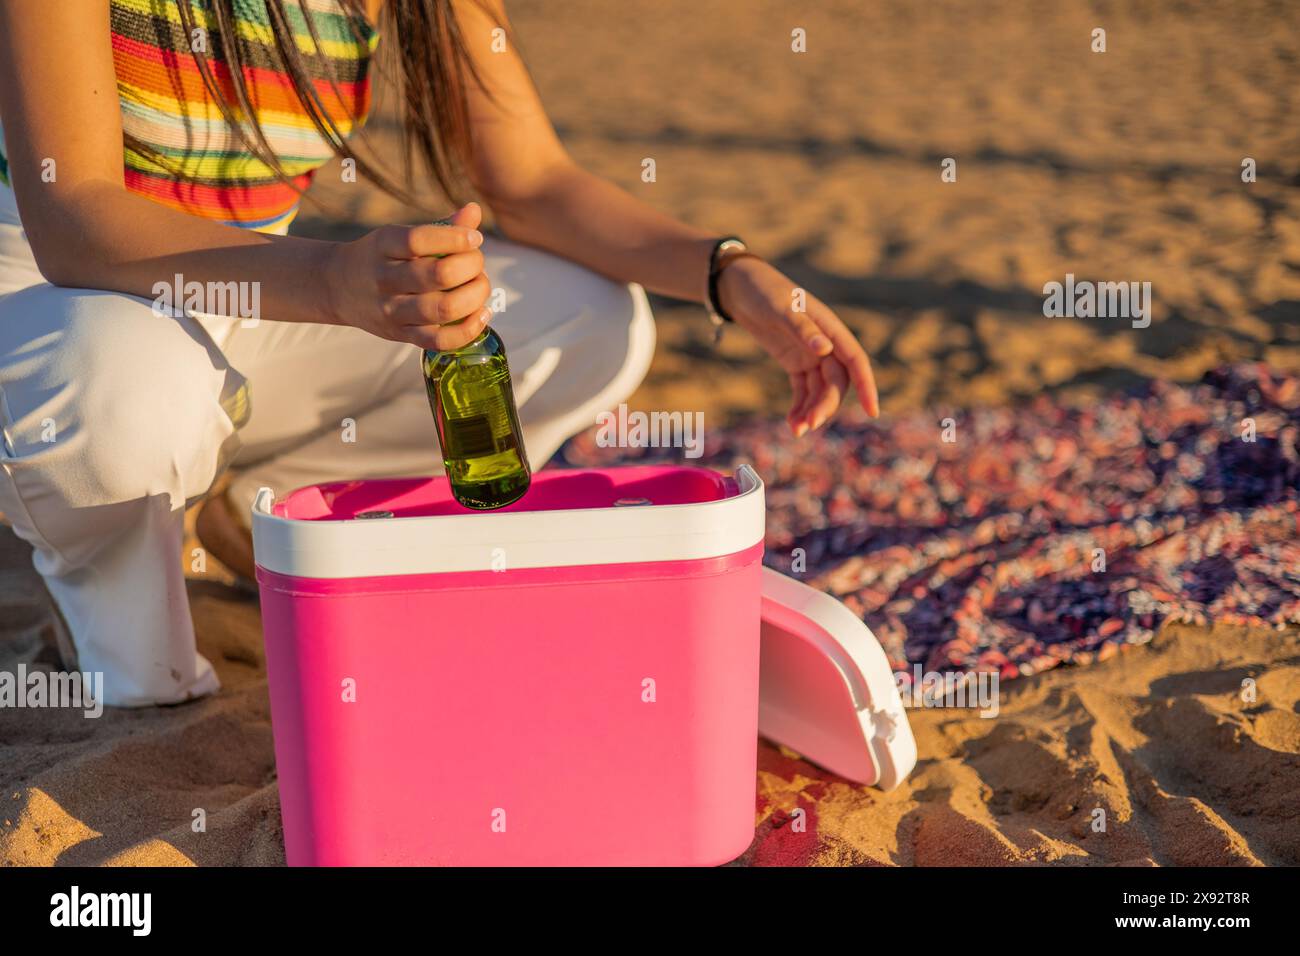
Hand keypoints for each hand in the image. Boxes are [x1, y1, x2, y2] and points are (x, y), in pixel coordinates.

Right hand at [321, 202, 492, 350]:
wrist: (338, 288)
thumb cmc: (382, 258)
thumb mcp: (400, 236)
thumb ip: (440, 228)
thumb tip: (474, 212)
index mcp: (383, 245)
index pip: (419, 240)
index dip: (455, 238)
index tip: (475, 238)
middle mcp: (385, 279)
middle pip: (438, 275)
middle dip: (471, 267)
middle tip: (477, 263)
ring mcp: (391, 311)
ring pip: (443, 309)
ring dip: (474, 297)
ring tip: (480, 286)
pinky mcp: (400, 335)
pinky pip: (439, 341)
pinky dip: (468, 330)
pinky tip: (481, 315)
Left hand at [716, 256, 878, 434]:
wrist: (740, 288)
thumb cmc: (764, 291)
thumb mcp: (781, 308)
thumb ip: (803, 329)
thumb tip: (826, 350)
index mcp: (831, 328)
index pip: (855, 361)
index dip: (866, 386)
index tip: (872, 411)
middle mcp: (826, 344)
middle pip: (836, 383)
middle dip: (825, 406)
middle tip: (808, 426)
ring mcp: (811, 355)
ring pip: (820, 390)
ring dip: (811, 411)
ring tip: (795, 430)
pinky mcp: (795, 363)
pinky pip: (803, 390)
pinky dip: (799, 407)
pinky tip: (791, 423)